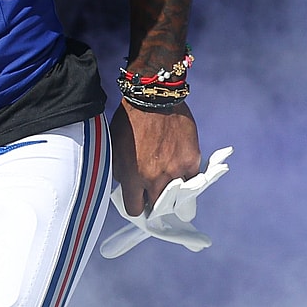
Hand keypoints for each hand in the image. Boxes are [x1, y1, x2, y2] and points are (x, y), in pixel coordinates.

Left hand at [109, 99, 200, 215]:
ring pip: (176, 197)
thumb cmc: (130, 119)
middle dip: (154, 201)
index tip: (139, 200)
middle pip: (157, 207)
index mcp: (132, 176)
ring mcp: (176, 171)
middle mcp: (155, 178)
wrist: (153, 98)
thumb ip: (121, 171)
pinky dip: (185, 177)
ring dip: (171, 191)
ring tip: (167, 179)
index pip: (135, 209)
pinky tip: (178, 166)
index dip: (137, 205)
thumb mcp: (115, 148)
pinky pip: (191, 180)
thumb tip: (127, 185)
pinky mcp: (191, 160)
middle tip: (153, 190)